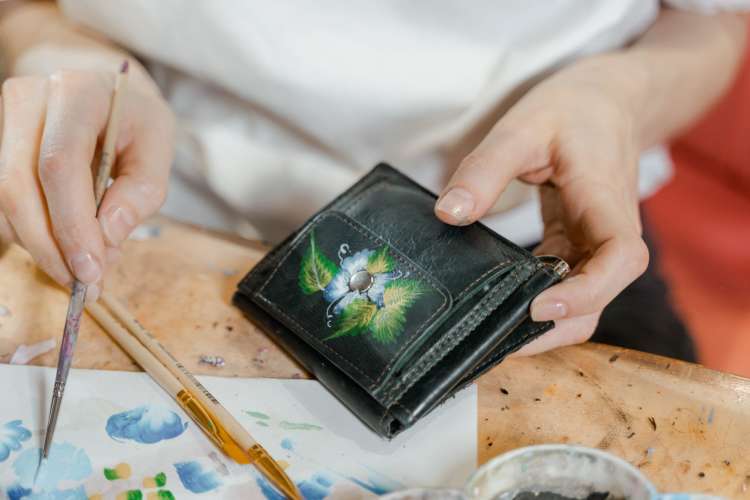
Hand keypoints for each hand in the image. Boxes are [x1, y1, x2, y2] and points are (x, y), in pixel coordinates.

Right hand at [0, 68, 173, 299]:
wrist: (106, 94)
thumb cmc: (136, 122)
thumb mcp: (159, 148)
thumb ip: (142, 190)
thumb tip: (107, 236)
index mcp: (76, 93)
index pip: (58, 164)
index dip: (70, 223)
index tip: (90, 269)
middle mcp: (28, 101)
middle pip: (17, 185)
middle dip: (49, 246)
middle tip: (83, 284)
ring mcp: (4, 122)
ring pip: (3, 199)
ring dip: (40, 245)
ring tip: (84, 266)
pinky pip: (3, 203)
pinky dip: (32, 234)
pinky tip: (65, 246)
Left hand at [434, 57, 648, 354]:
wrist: (608, 99)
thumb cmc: (573, 108)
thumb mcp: (523, 127)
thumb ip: (485, 170)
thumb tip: (449, 215)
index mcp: (606, 201)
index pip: (618, 260)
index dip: (586, 293)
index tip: (540, 307)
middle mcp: (608, 231)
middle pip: (600, 298)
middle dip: (556, 329)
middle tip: (499, 345)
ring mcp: (595, 242)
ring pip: (583, 300)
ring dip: (546, 325)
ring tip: (493, 339)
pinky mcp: (578, 243)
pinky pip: (565, 283)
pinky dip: (538, 302)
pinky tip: (500, 308)